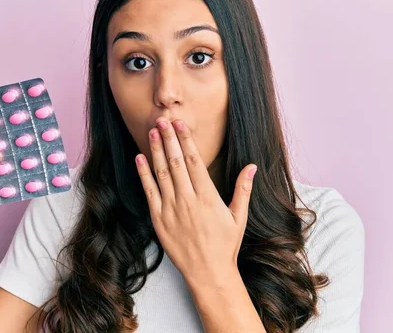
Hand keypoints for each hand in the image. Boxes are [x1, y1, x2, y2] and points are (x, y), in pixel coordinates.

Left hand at [135, 117, 256, 285]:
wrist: (208, 272)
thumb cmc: (225, 245)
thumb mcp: (239, 217)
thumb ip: (243, 189)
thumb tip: (252, 166)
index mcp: (207, 196)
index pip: (193, 160)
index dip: (185, 140)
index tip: (180, 124)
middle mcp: (187, 200)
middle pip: (175, 162)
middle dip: (169, 138)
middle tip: (162, 119)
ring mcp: (171, 209)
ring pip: (161, 173)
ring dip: (156, 150)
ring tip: (152, 132)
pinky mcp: (159, 219)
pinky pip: (150, 192)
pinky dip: (144, 174)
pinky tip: (140, 158)